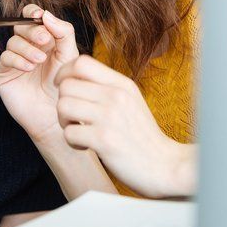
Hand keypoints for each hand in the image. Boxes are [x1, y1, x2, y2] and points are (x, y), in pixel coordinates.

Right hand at [0, 6, 78, 141]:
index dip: (33, 11)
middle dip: (32, 30)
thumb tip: (46, 14)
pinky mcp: (4, 73)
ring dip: (27, 48)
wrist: (55, 114)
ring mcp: (14, 58)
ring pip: (13, 41)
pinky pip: (5, 58)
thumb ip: (63, 32)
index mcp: (42, 37)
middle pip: (20, 25)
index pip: (31, 15)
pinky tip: (29, 68)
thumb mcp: (70, 54)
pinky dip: (17, 59)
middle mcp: (26, 45)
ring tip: (40, 60)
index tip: (40, 15)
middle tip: (45, 40)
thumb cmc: (64, 84)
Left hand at [55, 56, 195, 197]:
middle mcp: (116, 96)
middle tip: (73, 117)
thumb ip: (107, 86)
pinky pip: (69, 133)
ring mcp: (109, 117)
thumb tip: (76, 74)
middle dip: (62, 102)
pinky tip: (86, 145)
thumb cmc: (142, 134)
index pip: (81, 62)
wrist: (164, 164)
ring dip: (64, 121)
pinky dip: (72, 141)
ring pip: (63, 106)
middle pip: (66, 85)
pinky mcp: (103, 140)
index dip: (64, 72)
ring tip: (78, 130)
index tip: (63, 86)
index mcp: (122, 84)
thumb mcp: (131, 100)